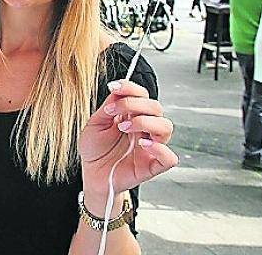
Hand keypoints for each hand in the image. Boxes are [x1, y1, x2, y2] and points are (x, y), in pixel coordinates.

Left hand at [79, 80, 177, 210]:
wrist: (91, 174)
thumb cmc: (94, 149)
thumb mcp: (95, 124)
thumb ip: (108, 108)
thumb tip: (117, 90)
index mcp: (132, 116)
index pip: (142, 95)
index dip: (130, 88)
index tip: (113, 87)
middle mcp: (144, 129)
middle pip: (155, 107)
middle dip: (134, 104)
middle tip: (113, 112)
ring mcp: (151, 146)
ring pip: (166, 127)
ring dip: (144, 122)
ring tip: (123, 128)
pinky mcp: (153, 165)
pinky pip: (169, 157)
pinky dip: (160, 149)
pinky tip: (142, 145)